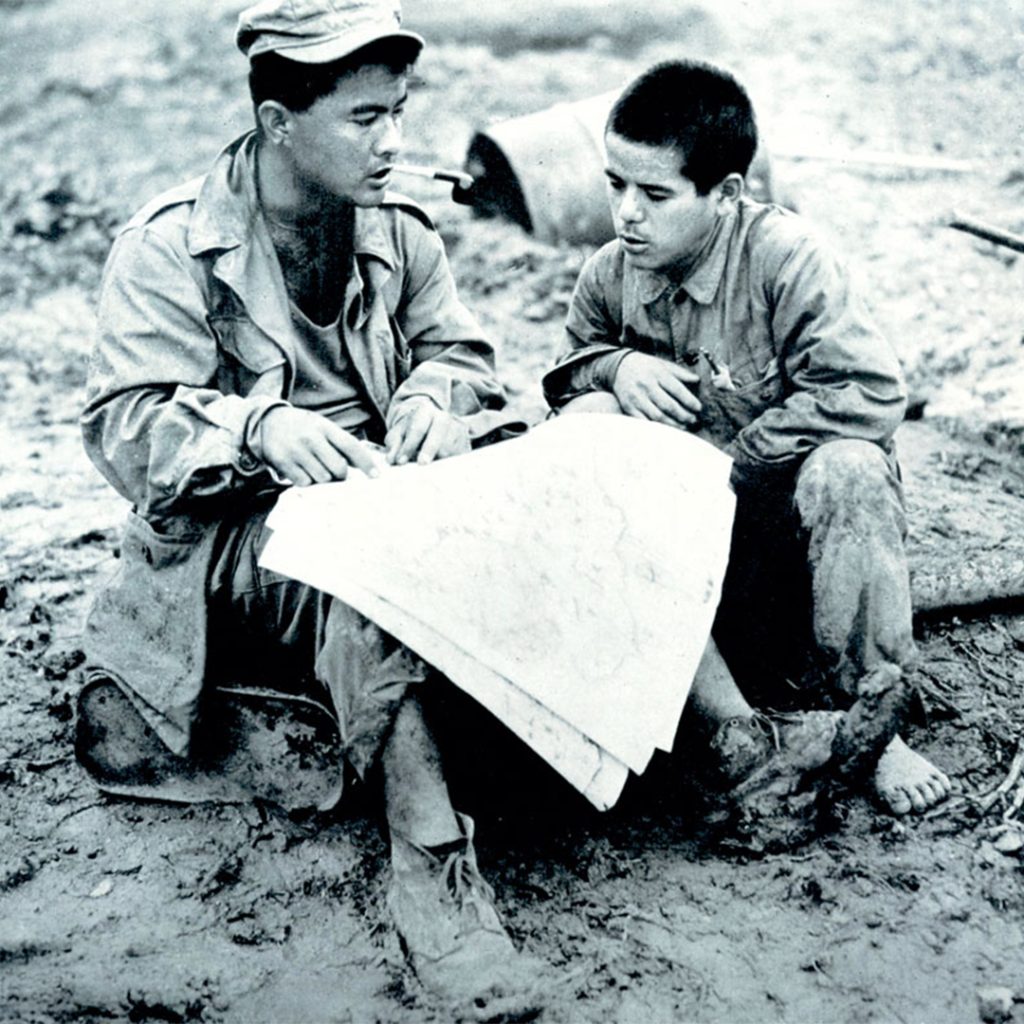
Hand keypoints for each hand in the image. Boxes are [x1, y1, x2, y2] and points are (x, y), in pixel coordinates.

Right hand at [257, 406, 378, 484]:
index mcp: (324, 427)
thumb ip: (339, 443)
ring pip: (322, 478)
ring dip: (323, 478)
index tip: (376, 475)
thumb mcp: (321, 427)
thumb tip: (361, 466)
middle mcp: (311, 438)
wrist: (266, 422)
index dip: (366, 462)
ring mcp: (296, 451)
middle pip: (338, 468)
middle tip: (335, 472)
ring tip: (315, 468)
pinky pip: (304, 482)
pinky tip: (302, 470)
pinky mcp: (283, 462)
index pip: (350, 446)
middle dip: (341, 475)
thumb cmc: (302, 427)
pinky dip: (307, 481)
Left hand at [385, 401, 469, 465]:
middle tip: (422, 463)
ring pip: (451, 445)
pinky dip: (450, 465)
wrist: (429, 427)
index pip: (418, 428)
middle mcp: (444, 417)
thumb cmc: (410, 432)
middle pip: (439, 433)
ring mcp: (458, 430)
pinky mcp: (466, 443)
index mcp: (426, 411)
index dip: (408, 445)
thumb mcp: (398, 435)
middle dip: (430, 449)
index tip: (400, 461)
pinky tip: (440, 472)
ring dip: (440, 458)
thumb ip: (394, 445)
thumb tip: (392, 459)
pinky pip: (460, 456)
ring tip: (429, 469)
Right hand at [611, 352, 701, 427]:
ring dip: (672, 424)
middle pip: (668, 405)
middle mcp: (647, 386)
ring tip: (683, 427)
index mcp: (658, 374)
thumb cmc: (645, 366)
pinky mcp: (629, 407)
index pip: (677, 390)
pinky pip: (644, 421)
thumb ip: (680, 373)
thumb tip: (697, 380)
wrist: (618, 366)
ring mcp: (637, 398)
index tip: (698, 408)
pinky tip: (666, 430)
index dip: (689, 401)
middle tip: (693, 420)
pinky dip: (656, 428)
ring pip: (657, 416)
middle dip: (683, 415)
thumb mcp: (663, 364)